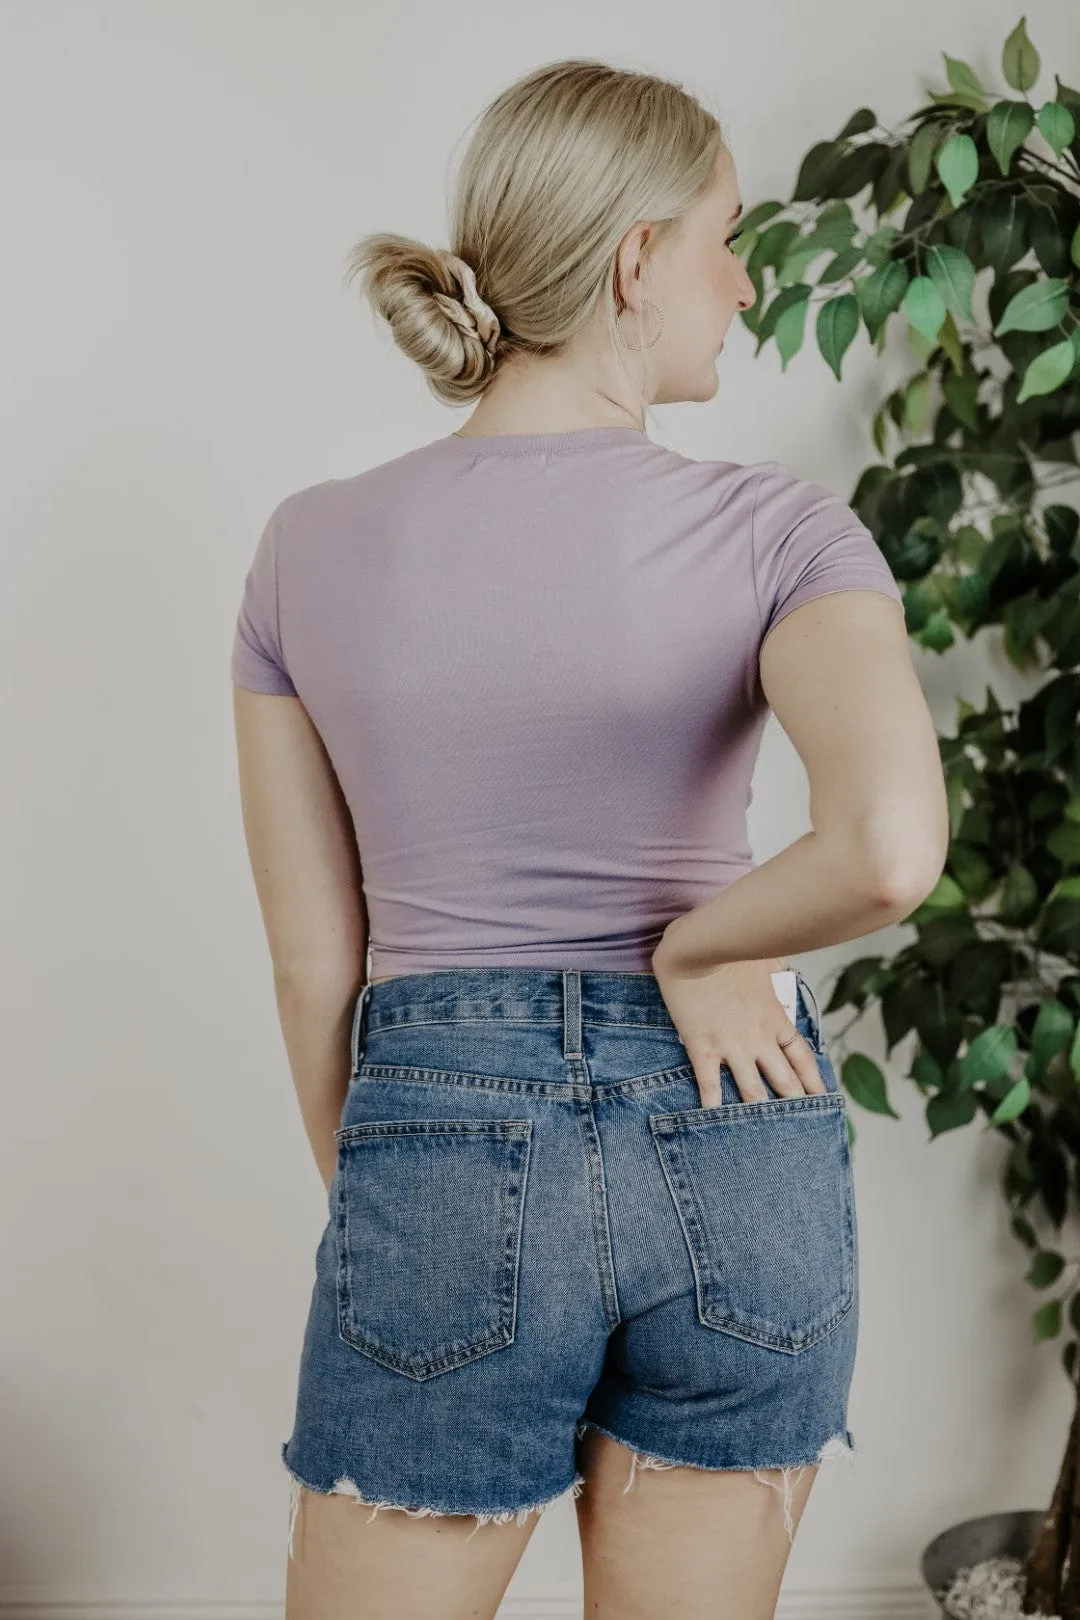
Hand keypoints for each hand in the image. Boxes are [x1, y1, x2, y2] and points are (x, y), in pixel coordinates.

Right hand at [651, 940, 826, 1107]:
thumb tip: (783, 965)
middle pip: (783, 1080)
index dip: (813, 1080)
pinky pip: (709, 1082)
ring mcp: (731, 1046)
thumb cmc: (734, 947)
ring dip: (758, 1109)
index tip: (821, 1097)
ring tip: (762, 1131)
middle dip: (793, 1102)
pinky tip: (713, 1117)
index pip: (801, 1056)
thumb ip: (778, 967)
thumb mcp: (766, 956)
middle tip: (800, 1124)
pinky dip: (711, 1102)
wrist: (700, 948)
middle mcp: (759, 1038)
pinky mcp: (703, 1046)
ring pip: (751, 1088)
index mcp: (775, 1018)